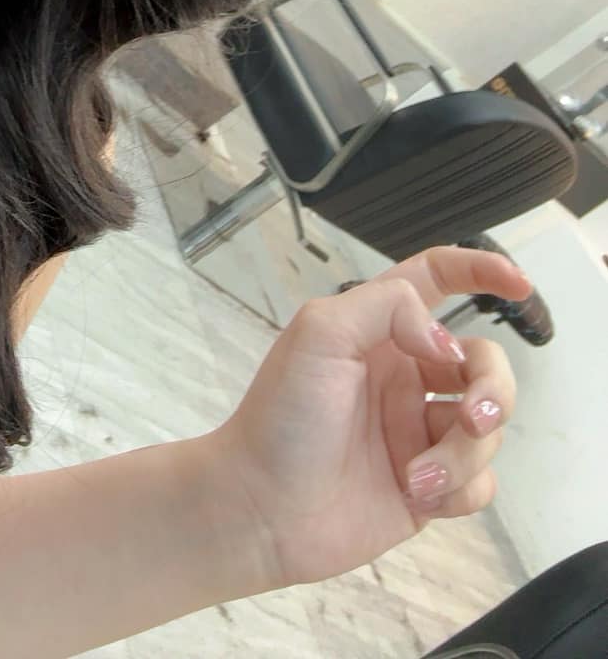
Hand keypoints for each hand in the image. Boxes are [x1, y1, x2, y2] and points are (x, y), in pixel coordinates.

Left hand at [212, 245, 532, 589]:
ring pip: (487, 427)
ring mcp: (416, 430)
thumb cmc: (279, 418)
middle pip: (483, 363)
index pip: (436, 280)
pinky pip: (480, 481)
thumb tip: (444, 339)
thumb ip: (385, 308)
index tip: (517, 283)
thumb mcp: (318, 333)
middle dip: (493, 389)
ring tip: (417, 474)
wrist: (261, 509)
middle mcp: (404, 375)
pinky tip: (420, 495)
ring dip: (464, 453)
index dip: (479, 271)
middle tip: (471, 418)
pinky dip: (462, 489)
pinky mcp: (427, 484)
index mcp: (378, 331)